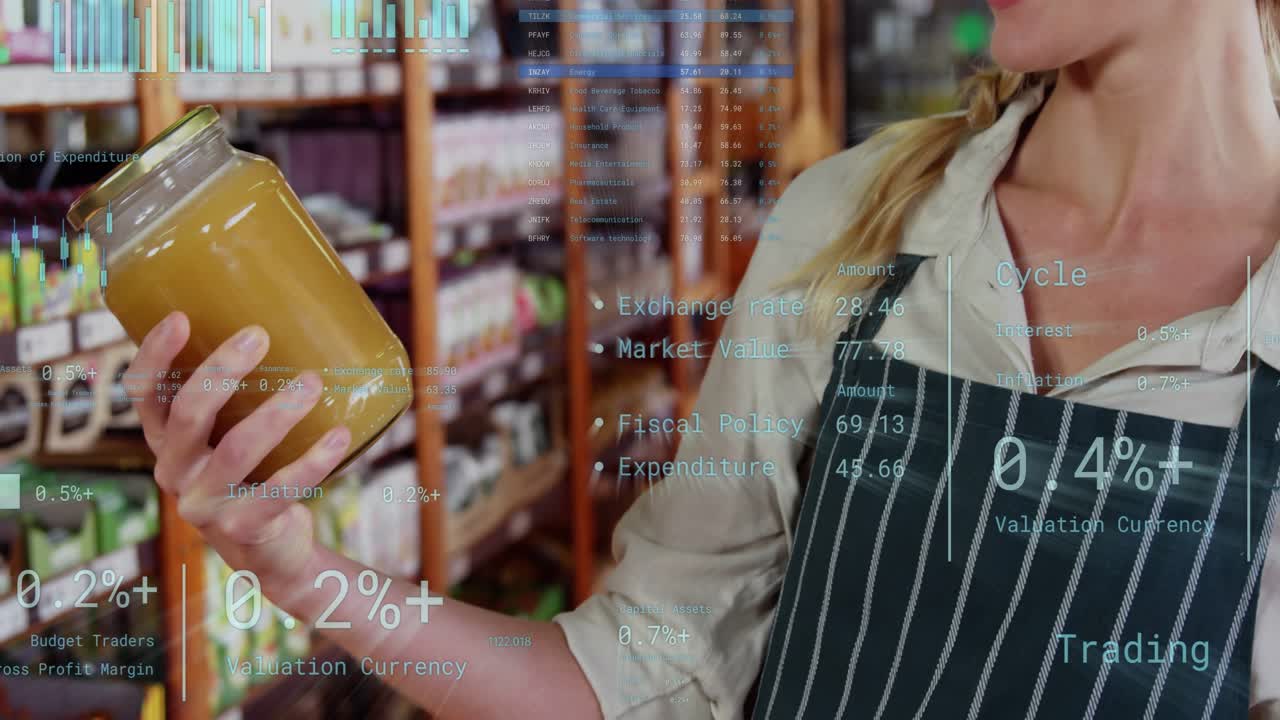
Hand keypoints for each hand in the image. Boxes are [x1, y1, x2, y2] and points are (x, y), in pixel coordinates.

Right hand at [127, 311, 350, 586]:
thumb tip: (303, 318)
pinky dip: (313, 460)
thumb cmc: (257, 474)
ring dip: (277, 412)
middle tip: (259, 335)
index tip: (182, 317)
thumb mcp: (235, 435)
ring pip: (237, 449)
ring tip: (312, 382)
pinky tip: (340, 435)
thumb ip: (245, 395)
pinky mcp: (242, 528)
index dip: (155, 356)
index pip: (143, 395)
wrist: (272, 552)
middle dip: (222, 370)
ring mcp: (205, 504)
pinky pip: (280, 489)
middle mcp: (175, 472)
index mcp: (168, 442)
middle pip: (188, 414)